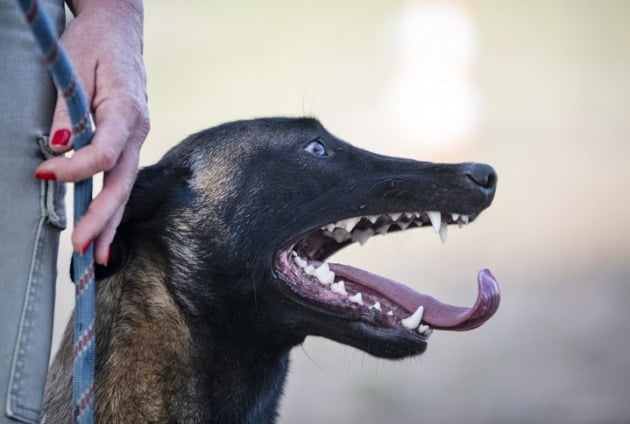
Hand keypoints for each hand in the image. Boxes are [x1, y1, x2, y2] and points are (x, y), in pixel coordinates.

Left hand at [35, 0, 148, 264]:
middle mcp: (139, 129)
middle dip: (101, 217)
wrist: (118, 29)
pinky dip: (112, 206)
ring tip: (95, 257)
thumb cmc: (93, 42)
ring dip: (110, 222)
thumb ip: (68, 112)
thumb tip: (58, 149)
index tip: (42, 174)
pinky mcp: (129, 142)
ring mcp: (137, 137)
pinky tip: (103, 231)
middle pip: (122, 181)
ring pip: (125, 186)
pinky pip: (121, 178)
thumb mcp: (73, 68)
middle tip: (79, 248)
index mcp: (127, 110)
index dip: (75, 168)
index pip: (104, 151)